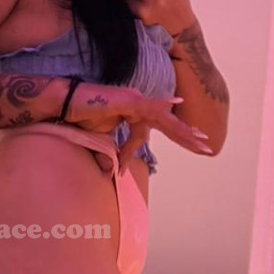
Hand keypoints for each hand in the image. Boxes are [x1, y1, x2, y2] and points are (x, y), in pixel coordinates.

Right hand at [65, 82, 210, 171]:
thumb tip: (112, 173)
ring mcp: (135, 101)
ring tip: (201, 139)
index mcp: (134, 113)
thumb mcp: (100, 139)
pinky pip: (149, 104)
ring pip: (164, 118)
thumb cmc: (80, 116)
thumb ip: (110, 152)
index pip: (151, 132)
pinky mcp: (129, 100)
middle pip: (168, 124)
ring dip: (183, 130)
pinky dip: (163, 105)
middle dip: (188, 136)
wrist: (66, 102)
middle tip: (207, 147)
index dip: (152, 147)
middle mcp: (139, 105)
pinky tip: (178, 104)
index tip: (146, 164)